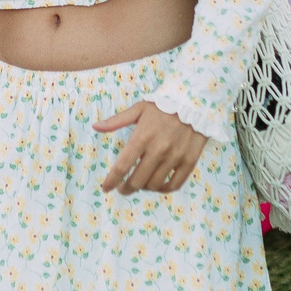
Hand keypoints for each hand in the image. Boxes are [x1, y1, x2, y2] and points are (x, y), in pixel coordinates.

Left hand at [93, 101, 208, 196]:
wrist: (194, 101)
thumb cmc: (163, 105)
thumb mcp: (138, 109)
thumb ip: (116, 121)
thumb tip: (95, 127)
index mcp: (142, 137)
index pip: (122, 166)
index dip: (112, 181)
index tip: (106, 188)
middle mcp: (158, 149)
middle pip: (137, 181)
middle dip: (126, 188)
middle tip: (123, 188)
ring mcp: (175, 157)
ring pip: (154, 185)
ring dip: (143, 188)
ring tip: (140, 183)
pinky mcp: (189, 161)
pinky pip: (174, 184)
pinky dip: (163, 189)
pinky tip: (158, 184)